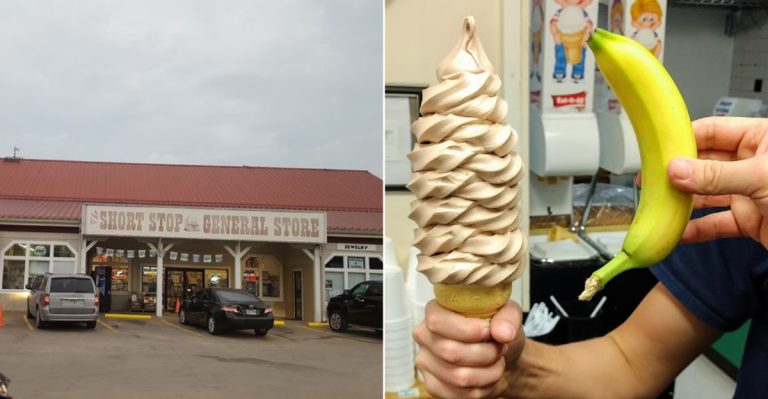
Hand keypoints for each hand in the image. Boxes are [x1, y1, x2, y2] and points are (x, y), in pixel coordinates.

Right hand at [412, 300, 523, 398]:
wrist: (500, 354)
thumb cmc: (496, 330)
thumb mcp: (508, 313)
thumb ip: (507, 318)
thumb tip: (503, 333)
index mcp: (435, 311)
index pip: (437, 322)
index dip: (466, 330)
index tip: (488, 332)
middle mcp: (424, 336)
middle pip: (450, 352)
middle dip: (485, 354)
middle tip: (499, 348)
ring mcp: (426, 363)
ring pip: (458, 377)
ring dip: (488, 373)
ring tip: (497, 362)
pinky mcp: (433, 386)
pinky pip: (459, 395)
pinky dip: (483, 389)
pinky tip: (489, 377)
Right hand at [667, 116, 767, 247]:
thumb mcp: (762, 178)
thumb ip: (715, 175)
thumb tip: (675, 170)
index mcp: (760, 138)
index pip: (711, 131)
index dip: (682, 139)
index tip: (654, 150)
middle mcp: (752, 162)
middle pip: (704, 163)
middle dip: (677, 174)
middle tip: (648, 181)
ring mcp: (750, 192)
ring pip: (707, 194)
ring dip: (683, 203)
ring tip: (657, 208)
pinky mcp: (750, 220)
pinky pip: (717, 222)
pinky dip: (696, 230)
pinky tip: (677, 234)